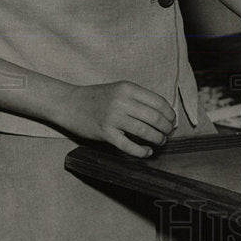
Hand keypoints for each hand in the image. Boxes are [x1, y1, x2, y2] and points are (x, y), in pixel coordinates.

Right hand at [58, 81, 176, 157]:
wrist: (68, 103)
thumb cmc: (96, 97)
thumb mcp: (119, 90)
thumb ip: (138, 99)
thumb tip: (162, 113)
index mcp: (128, 88)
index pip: (158, 102)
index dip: (170, 114)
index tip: (172, 121)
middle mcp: (122, 101)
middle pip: (155, 117)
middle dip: (166, 128)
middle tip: (168, 134)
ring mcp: (113, 117)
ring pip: (145, 131)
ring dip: (157, 139)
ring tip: (160, 142)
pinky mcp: (105, 133)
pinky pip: (128, 145)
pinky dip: (141, 151)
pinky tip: (147, 152)